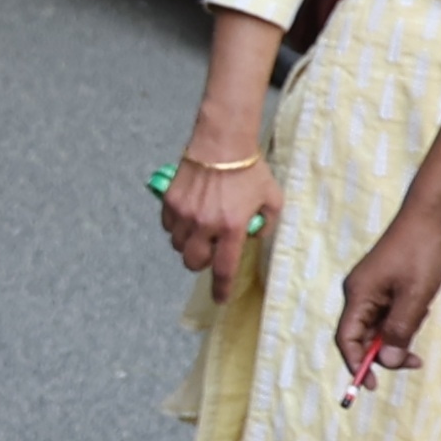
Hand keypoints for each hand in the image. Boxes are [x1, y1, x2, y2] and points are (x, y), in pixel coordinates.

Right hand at [162, 154, 280, 291]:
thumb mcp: (272, 199)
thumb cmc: (250, 169)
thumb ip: (266, 224)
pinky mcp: (170, 201)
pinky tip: (189, 215)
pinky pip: (168, 225)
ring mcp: (184, 213)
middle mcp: (204, 225)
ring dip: (188, 244)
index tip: (220, 298)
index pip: (223, 268)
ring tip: (199, 230)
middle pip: (193, 262)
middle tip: (210, 251)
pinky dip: (177, 226)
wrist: (222, 142)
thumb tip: (253, 236)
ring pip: (178, 244)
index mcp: (232, 227)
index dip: (221, 288)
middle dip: (201, 262)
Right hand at [329, 207, 440, 385]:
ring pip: (378, 325)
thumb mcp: (414, 298)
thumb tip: (388, 363)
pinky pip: (387, 313)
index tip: (372, 385)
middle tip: (413, 362)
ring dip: (398, 334)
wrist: (427, 219)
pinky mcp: (382, 285)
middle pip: (362, 335)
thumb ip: (399, 332)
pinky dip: (403, 319)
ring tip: (422, 319)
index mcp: (358, 296)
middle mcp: (358, 294)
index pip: (347, 339)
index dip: (357, 363)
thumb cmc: (419, 255)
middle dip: (385, 352)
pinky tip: (421, 308)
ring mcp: (370, 289)